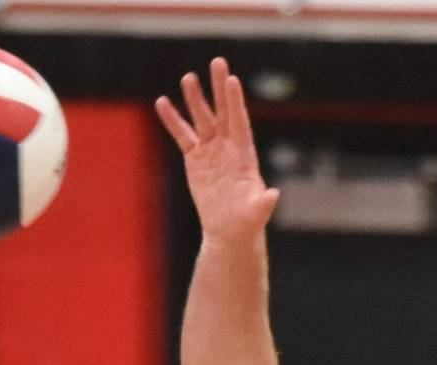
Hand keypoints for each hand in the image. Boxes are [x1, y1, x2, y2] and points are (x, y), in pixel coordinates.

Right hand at [155, 56, 279, 243]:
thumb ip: (263, 203)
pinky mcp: (195, 158)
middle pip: (223, 112)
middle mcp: (228, 146)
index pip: (239, 122)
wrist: (229, 230)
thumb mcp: (256, 213)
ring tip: (189, 77)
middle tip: (217, 62)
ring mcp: (211, 150)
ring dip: (195, 99)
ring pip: (202, 119)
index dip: (235, 102)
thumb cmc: (246, 222)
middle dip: (219, 88)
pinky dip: (172, 120)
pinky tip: (162, 103)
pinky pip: (182, 135)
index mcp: (244, 154)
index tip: (232, 80)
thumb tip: (273, 195)